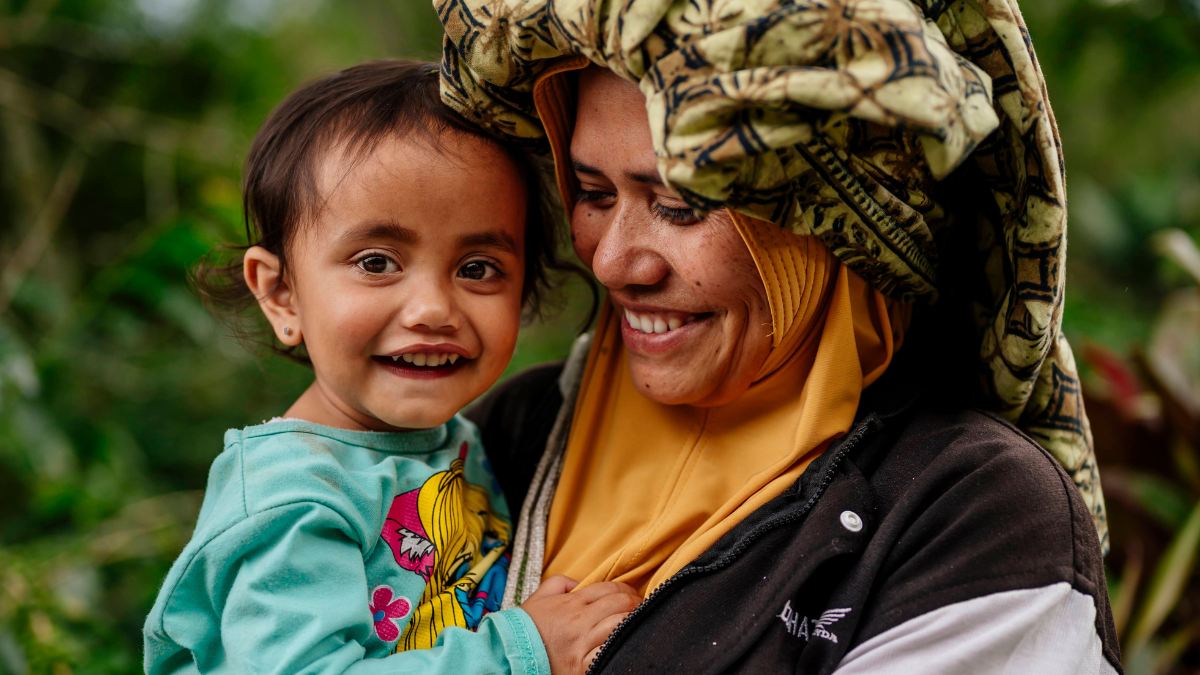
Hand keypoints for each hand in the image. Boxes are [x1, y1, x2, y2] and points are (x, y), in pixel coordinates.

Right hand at [520, 575, 640, 674]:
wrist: (509, 653)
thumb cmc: (526, 626)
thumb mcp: (541, 595)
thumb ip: (563, 582)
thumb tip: (583, 582)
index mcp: (572, 602)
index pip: (610, 589)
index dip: (628, 590)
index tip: (634, 596)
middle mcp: (579, 620)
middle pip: (620, 604)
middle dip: (636, 604)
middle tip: (641, 609)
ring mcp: (582, 643)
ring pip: (620, 625)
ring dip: (633, 623)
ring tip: (638, 625)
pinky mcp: (581, 665)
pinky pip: (609, 653)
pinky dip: (621, 647)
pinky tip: (625, 644)